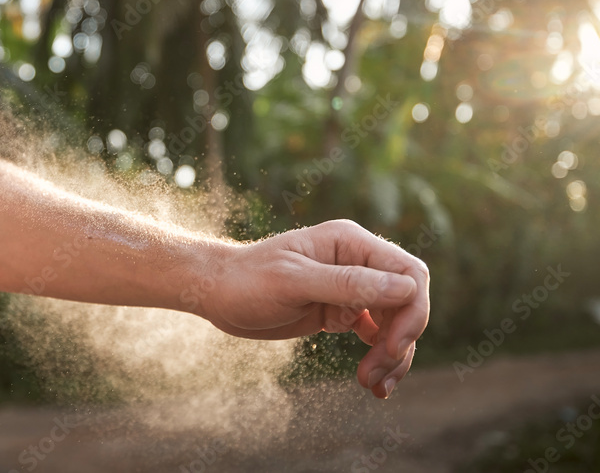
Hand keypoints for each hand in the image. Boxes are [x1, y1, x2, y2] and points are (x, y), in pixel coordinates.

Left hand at [200, 219, 429, 398]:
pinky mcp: (342, 312)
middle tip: (377, 375)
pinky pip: (377, 335)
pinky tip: (373, 383)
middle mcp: (357, 262)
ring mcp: (352, 288)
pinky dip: (380, 358)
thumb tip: (407, 289)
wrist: (216, 293)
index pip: (409, 273)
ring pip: (396, 323)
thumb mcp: (293, 281)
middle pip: (408, 302)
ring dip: (393, 356)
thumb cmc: (247, 280)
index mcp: (350, 243)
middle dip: (401, 340)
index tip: (392, 347)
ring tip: (374, 386)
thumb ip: (347, 284)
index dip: (412, 311)